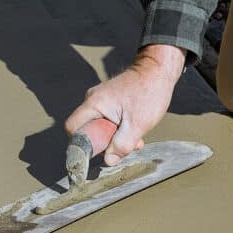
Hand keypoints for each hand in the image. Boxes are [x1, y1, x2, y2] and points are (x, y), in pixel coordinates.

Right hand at [64, 44, 184, 165]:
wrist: (160, 71)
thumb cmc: (149, 93)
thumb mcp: (137, 124)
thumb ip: (121, 145)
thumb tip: (108, 161)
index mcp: (93, 104)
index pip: (72, 128)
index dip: (81, 143)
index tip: (97, 152)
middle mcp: (93, 100)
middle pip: (87, 129)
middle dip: (104, 142)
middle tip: (123, 147)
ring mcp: (101, 99)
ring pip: (100, 126)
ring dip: (115, 137)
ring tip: (135, 139)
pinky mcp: (110, 100)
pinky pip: (108, 119)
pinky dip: (119, 128)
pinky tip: (135, 130)